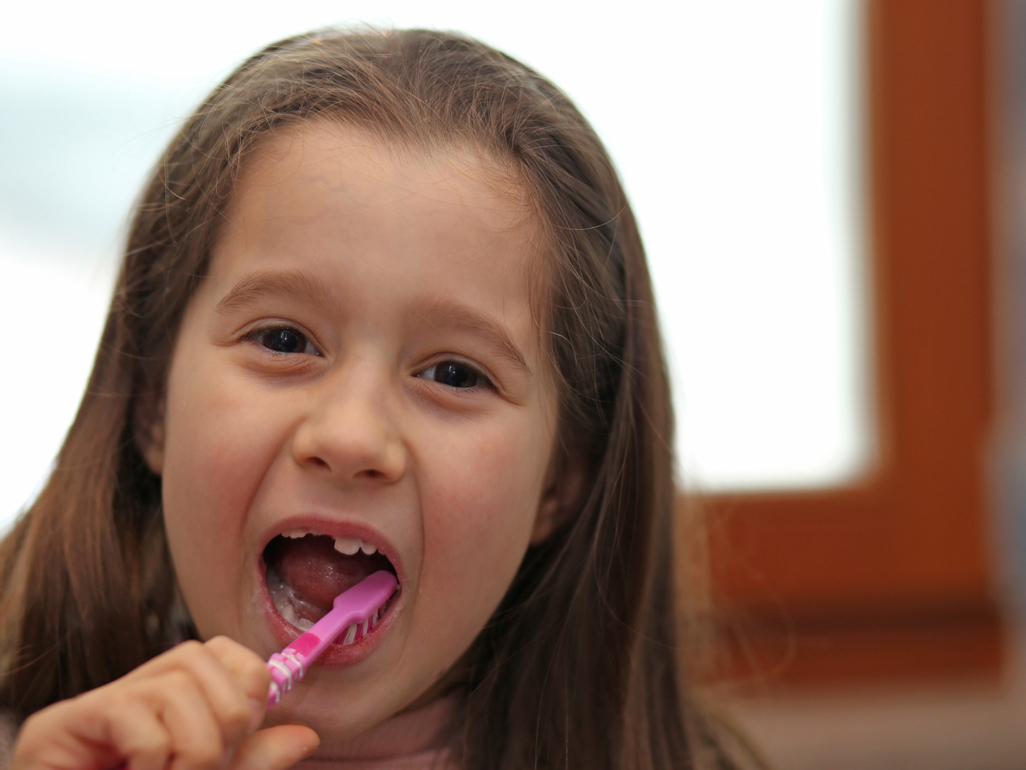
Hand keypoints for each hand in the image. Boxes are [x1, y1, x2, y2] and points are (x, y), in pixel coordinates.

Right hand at [11, 636, 318, 769]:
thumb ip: (252, 762)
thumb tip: (307, 737)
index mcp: (176, 698)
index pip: (227, 651)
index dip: (248, 692)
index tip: (238, 743)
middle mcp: (139, 687)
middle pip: (203, 657)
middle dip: (224, 726)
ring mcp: (101, 701)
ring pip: (177, 687)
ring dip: (192, 750)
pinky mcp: (65, 721)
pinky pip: (136, 716)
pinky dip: (152, 760)